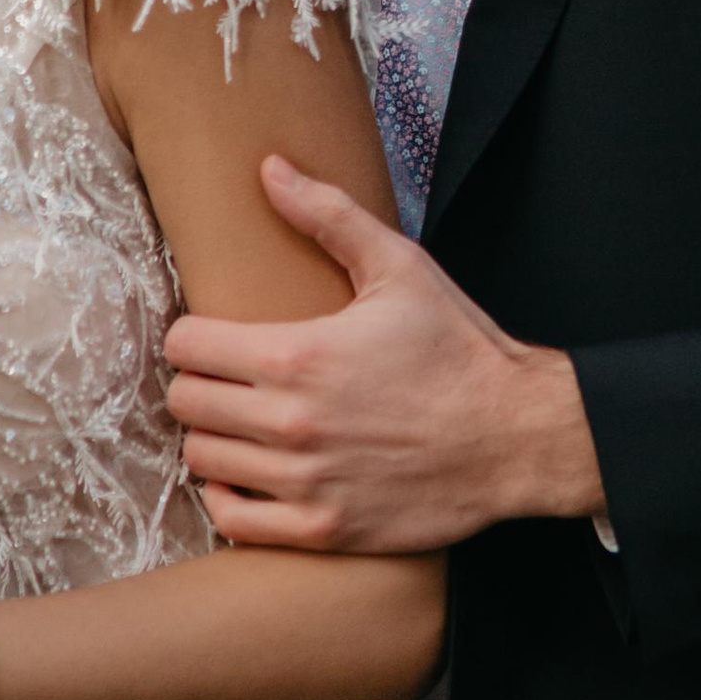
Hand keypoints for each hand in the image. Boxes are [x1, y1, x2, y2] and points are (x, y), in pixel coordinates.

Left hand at [163, 155, 604, 552]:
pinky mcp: (322, 530)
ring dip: (214, 437)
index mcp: (298, 355)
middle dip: (198, 383)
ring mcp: (305, 482)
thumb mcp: (400, 267)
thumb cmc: (459, 348)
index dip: (193, 334)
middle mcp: (291, 422)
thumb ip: (328, 215)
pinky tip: (252, 474)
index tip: (213, 335)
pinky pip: (233, 520)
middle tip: (226, 378)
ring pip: (202, 458)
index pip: (185, 345)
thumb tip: (270, 169)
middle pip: (184, 402)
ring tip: (242, 423)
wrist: (516, 435)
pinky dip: (231, 497)